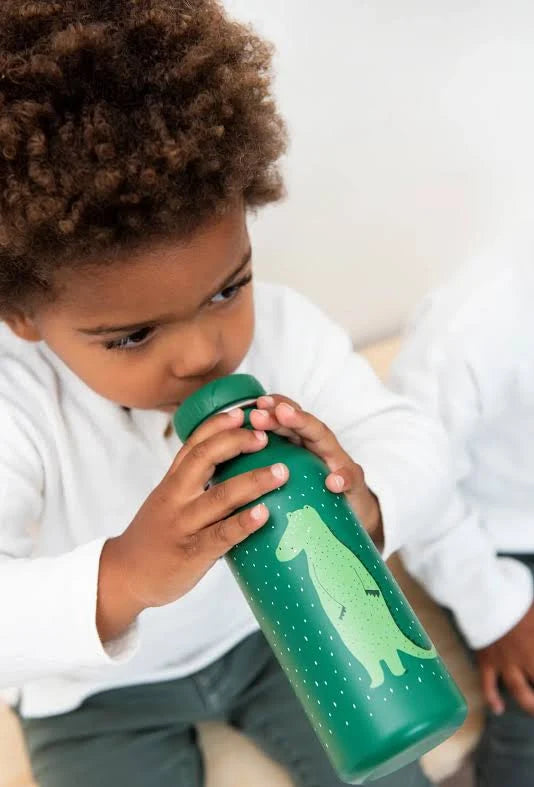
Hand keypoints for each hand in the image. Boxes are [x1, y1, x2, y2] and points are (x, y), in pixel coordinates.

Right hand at [97, 407, 287, 641]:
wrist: (125, 575)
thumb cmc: (155, 535)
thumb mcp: (169, 500)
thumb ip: (195, 482)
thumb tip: (237, 463)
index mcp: (173, 481)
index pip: (193, 443)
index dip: (218, 425)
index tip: (241, 413)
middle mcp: (176, 497)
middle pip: (204, 459)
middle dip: (236, 442)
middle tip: (266, 435)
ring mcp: (184, 524)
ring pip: (219, 496)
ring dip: (253, 481)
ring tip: (281, 472)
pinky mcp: (192, 553)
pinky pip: (221, 535)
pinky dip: (243, 523)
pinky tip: (264, 514)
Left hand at [249, 395, 382, 544]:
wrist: (354, 515)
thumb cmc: (316, 494)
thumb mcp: (292, 478)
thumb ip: (268, 467)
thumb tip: (231, 467)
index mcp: (303, 445)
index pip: (288, 420)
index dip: (273, 409)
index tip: (254, 405)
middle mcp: (321, 447)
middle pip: (303, 424)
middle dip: (282, 412)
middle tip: (261, 410)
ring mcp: (340, 464)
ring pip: (324, 439)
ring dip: (305, 425)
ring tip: (287, 416)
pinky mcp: (354, 487)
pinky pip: (349, 480)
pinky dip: (342, 478)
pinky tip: (333, 481)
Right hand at [476, 603, 533, 714]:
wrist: (484, 597)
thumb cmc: (514, 600)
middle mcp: (524, 658)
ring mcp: (505, 662)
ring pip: (519, 690)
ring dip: (530, 703)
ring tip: (532, 710)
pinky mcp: (486, 661)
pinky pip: (488, 683)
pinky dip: (492, 697)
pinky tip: (498, 709)